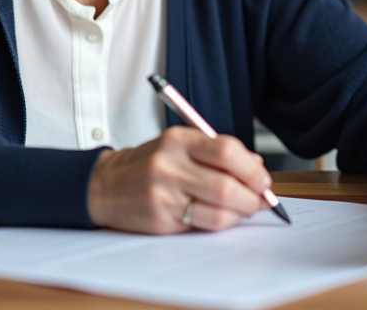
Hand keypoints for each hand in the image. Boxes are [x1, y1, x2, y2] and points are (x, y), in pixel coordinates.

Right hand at [87, 126, 271, 233]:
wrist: (104, 185)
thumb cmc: (149, 164)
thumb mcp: (179, 145)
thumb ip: (216, 153)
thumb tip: (257, 167)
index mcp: (178, 139)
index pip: (226, 151)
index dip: (252, 168)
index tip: (262, 179)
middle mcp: (170, 165)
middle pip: (226, 184)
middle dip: (253, 196)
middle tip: (260, 199)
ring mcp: (164, 194)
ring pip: (219, 210)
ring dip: (240, 213)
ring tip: (242, 209)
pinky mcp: (160, 220)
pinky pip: (202, 226)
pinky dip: (220, 222)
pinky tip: (219, 216)